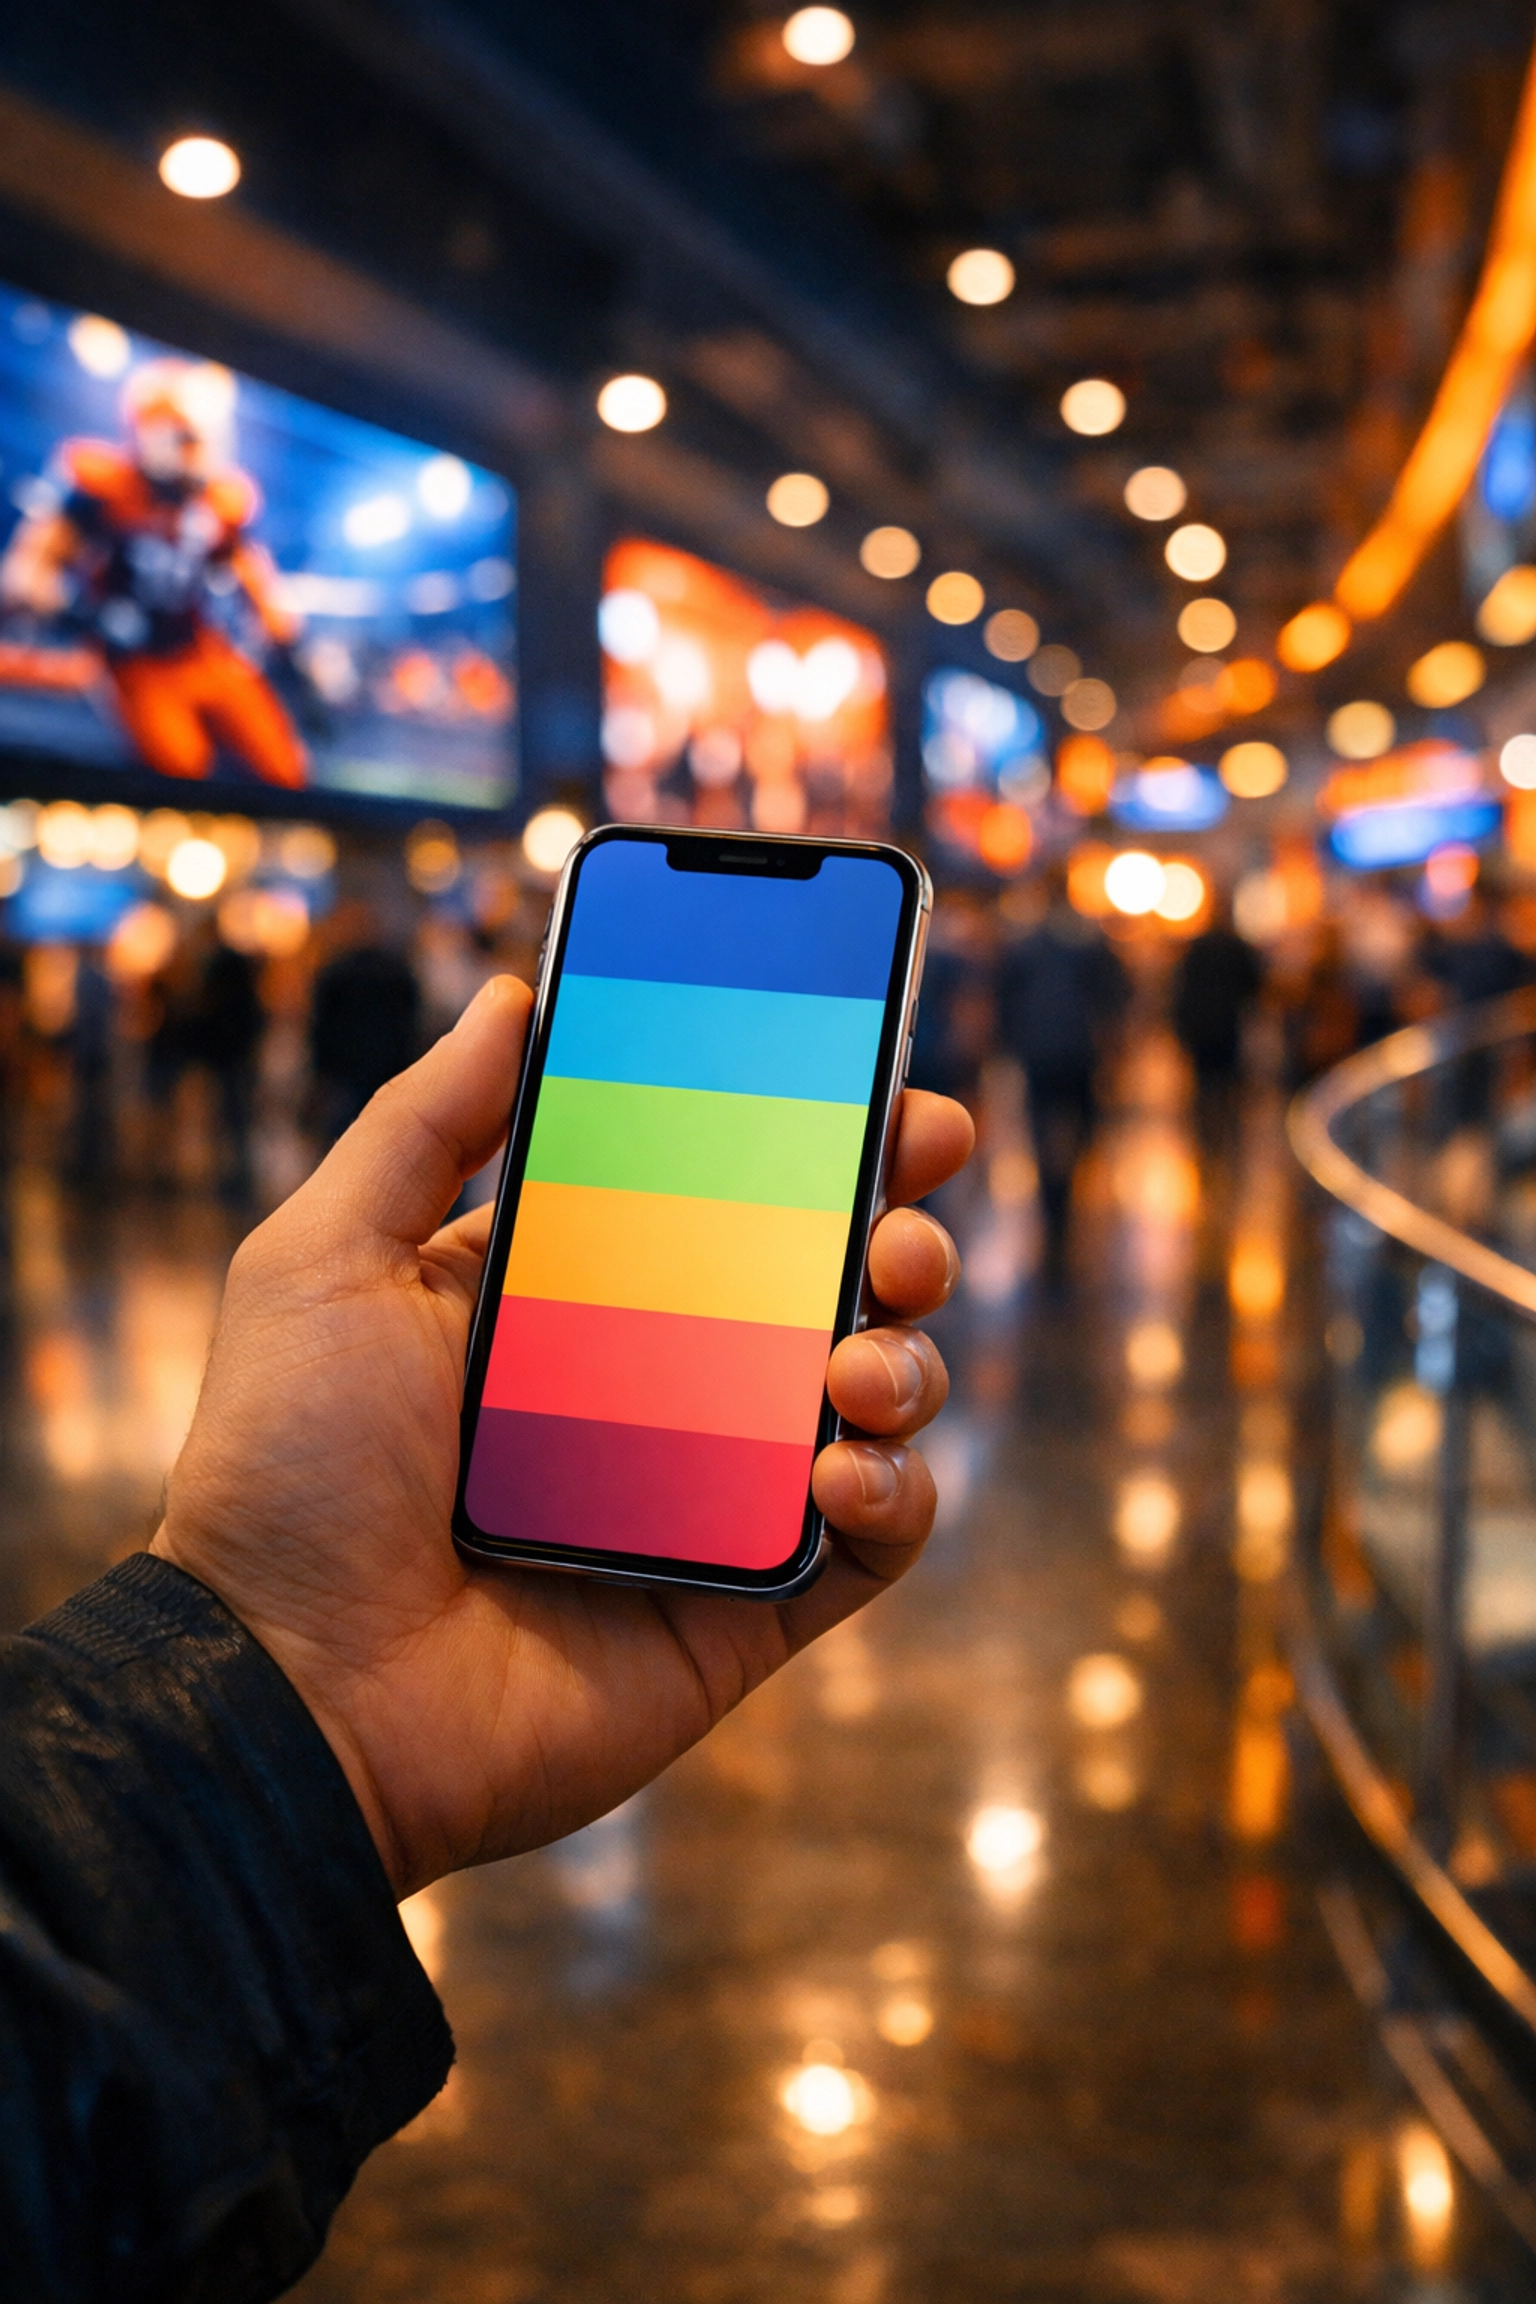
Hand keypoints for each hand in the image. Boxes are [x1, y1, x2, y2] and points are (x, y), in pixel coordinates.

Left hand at [153, 977, 971, 1895]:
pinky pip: (873, 1544)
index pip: (722, 1191)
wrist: (287, 1695)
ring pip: (871, 1398)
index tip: (875, 1077)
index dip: (812, 1130)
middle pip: (823, 1283)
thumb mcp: (325, 1260)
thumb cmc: (284, 1473)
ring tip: (858, 1354)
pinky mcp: (747, 1608)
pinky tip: (837, 1468)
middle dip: (895, 1224)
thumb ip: (425, 1124)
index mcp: (575, 1297)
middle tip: (906, 1206)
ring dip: (906, 1353)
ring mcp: (712, 1499)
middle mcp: (660, 1388)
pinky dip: (894, 1493)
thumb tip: (511, 994)